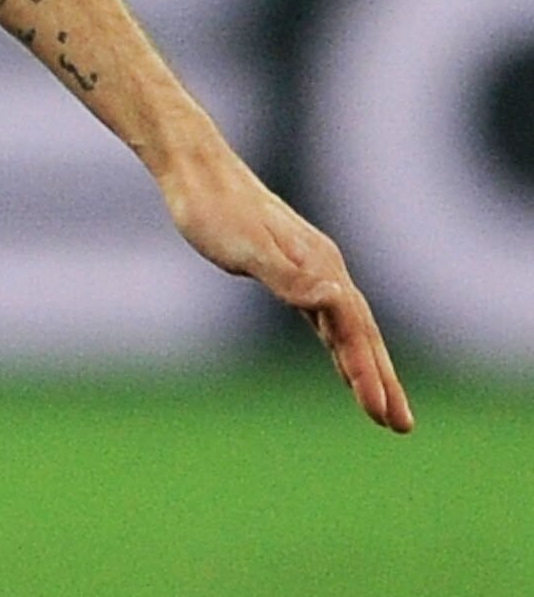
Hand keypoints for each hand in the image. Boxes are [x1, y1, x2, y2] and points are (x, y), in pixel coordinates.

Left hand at [158, 132, 412, 430]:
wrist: (195, 169)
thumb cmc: (213, 209)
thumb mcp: (245, 248)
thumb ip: (286, 276)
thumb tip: (334, 298)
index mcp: (320, 266)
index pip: (354, 332)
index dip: (369, 374)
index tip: (381, 415)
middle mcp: (324, 268)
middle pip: (363, 335)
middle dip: (382, 381)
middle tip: (402, 427)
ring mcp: (310, 269)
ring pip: (347, 329)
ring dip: (366, 368)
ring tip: (382, 407)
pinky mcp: (290, 270)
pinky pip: (326, 320)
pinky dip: (340, 346)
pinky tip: (343, 363)